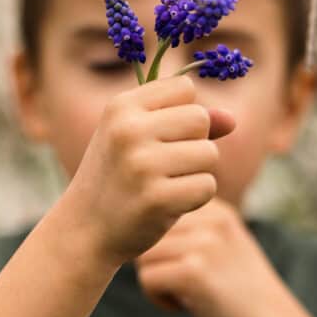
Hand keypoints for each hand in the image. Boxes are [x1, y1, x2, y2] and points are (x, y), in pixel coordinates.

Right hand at [63, 76, 235, 265]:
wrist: (84, 229)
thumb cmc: (118, 177)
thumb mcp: (139, 138)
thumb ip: (185, 122)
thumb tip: (232, 120)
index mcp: (121, 107)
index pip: (184, 88)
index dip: (183, 112)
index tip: (160, 135)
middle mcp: (128, 130)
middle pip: (200, 119)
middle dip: (195, 142)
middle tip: (166, 165)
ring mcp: (141, 165)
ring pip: (209, 154)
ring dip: (197, 172)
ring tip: (166, 184)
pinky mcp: (156, 198)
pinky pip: (207, 186)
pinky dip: (196, 198)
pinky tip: (168, 204)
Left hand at [136, 199, 316, 316]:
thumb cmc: (239, 292)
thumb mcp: (222, 245)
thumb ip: (192, 228)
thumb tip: (136, 223)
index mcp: (217, 210)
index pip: (160, 213)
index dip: (163, 244)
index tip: (187, 265)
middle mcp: (212, 220)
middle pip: (148, 234)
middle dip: (157, 262)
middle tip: (184, 284)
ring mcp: (205, 244)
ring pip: (143, 257)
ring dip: (157, 282)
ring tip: (187, 294)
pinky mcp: (195, 272)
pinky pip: (147, 280)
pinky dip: (159, 299)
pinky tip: (186, 306)